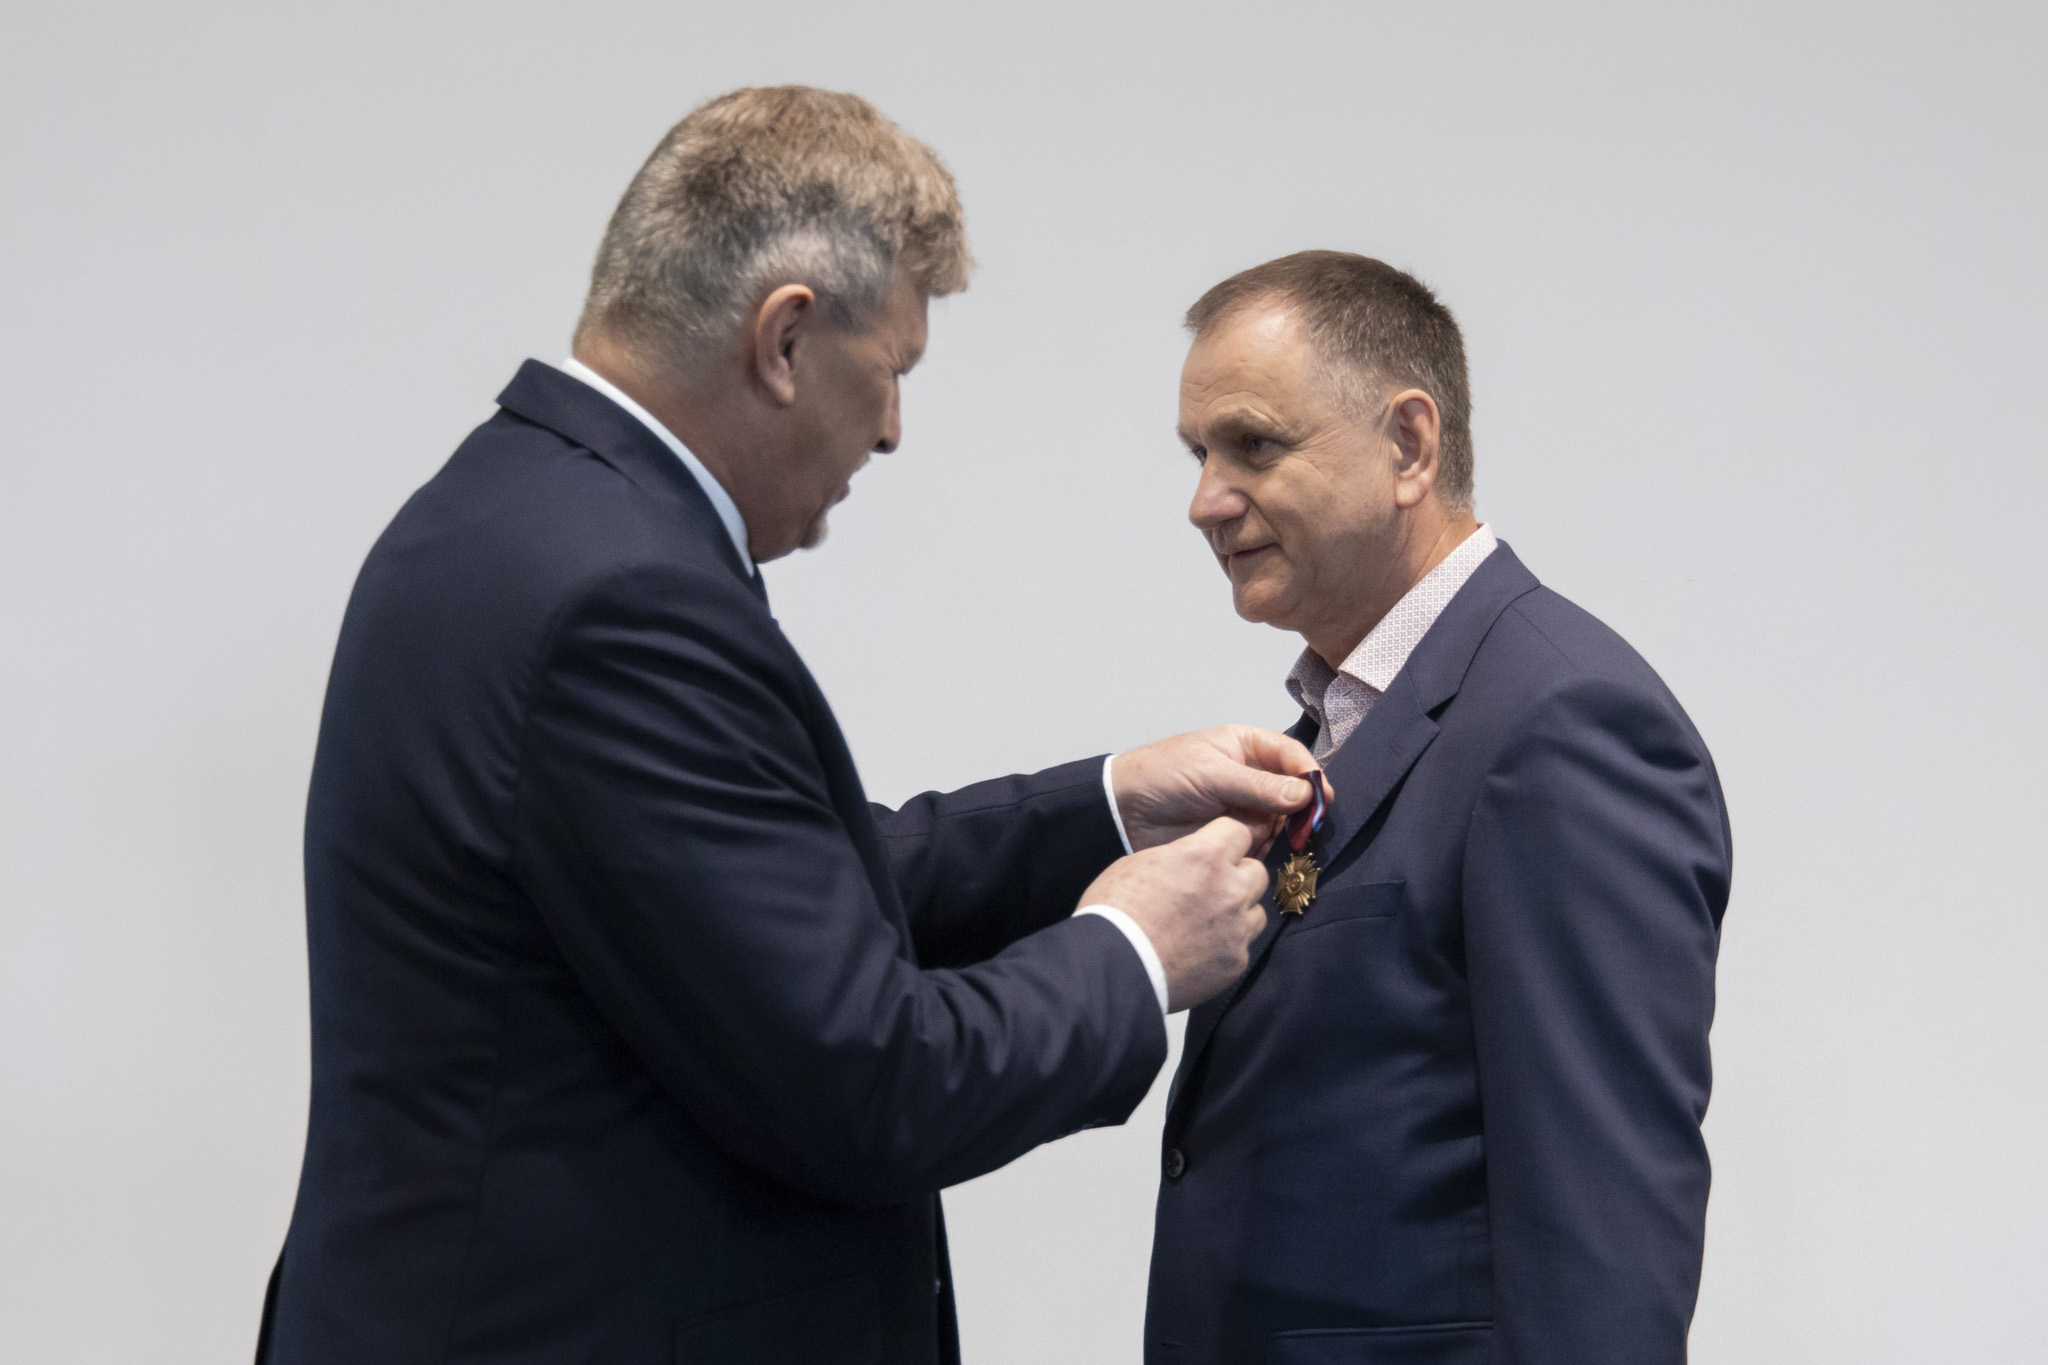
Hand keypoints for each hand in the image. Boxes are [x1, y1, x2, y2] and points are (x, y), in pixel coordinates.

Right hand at [1080, 817, 1269, 1011]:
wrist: (1115, 966)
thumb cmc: (1116, 910)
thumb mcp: (1139, 863)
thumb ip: (1177, 857)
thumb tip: (1186, 861)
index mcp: (1205, 857)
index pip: (1240, 831)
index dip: (1227, 839)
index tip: (1216, 849)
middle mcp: (1231, 889)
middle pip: (1257, 871)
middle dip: (1239, 876)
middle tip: (1212, 888)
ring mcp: (1237, 928)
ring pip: (1257, 911)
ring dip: (1239, 912)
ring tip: (1208, 922)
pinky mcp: (1236, 961)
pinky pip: (1242, 946)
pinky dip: (1227, 946)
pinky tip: (1201, 951)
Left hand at [1111, 726, 1332, 854]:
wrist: (1123, 810)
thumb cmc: (1162, 776)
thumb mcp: (1211, 774)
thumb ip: (1257, 786)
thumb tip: (1305, 794)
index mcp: (1245, 747)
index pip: (1289, 754)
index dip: (1309, 773)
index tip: (1322, 795)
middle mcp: (1251, 776)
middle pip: (1294, 790)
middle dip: (1305, 807)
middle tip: (1312, 827)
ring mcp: (1245, 808)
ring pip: (1283, 820)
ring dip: (1290, 831)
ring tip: (1292, 845)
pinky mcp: (1235, 836)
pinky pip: (1264, 843)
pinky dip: (1271, 850)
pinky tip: (1271, 856)